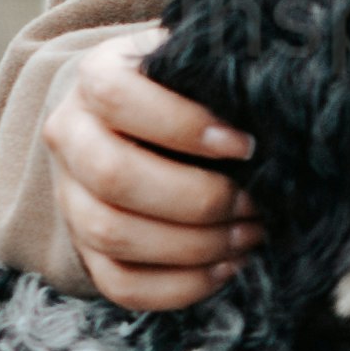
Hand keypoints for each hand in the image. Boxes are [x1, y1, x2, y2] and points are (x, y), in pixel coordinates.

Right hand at [44, 30, 254, 310]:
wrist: (133, 120)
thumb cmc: (183, 89)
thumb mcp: (194, 64)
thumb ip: (220, 73)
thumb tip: (279, 102)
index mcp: (95, 78)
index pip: (118, 98)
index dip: (183, 126)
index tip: (245, 144)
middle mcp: (70, 137)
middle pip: (114, 177)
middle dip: (197, 199)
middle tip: (255, 203)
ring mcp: (71, 198)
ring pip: (112, 235)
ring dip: (193, 246)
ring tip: (250, 236)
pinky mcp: (86, 248)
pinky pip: (120, 284)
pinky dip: (179, 286)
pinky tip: (226, 268)